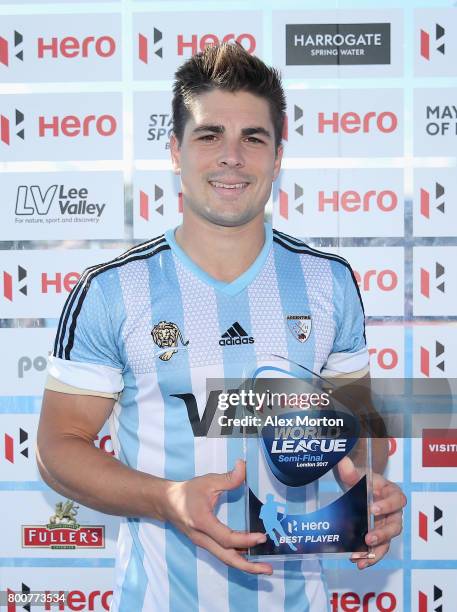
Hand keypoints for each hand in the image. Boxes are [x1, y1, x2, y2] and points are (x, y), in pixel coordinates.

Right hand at [163, 459, 272, 574]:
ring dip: (245, 565)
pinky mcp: (205, 543)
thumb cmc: (187, 491)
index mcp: (203, 522)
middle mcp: (203, 538)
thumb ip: (228, 478)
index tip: (262, 537)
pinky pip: (222, 554)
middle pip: (227, 558)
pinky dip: (237, 557)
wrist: (166, 502)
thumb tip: (243, 466)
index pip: (226, 538)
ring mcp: (203, 544)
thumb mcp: (208, 481)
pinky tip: (250, 555)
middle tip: (268, 570)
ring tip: (263, 567)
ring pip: (225, 559)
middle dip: (248, 566)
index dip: (245, 540)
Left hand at [337, 456, 406, 569]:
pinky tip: (358, 562)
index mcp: (392, 493)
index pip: (397, 500)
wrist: (359, 487)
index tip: (372, 508)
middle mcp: (394, 512)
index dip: (387, 505)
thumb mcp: (357, 474)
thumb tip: (343, 462)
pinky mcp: (379, 536)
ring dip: (376, 551)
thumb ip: (350, 470)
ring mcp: (387, 526)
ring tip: (362, 557)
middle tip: (368, 537)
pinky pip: (378, 550)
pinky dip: (369, 557)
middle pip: (395, 525)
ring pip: (388, 541)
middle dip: (382, 533)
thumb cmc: (363, 479)